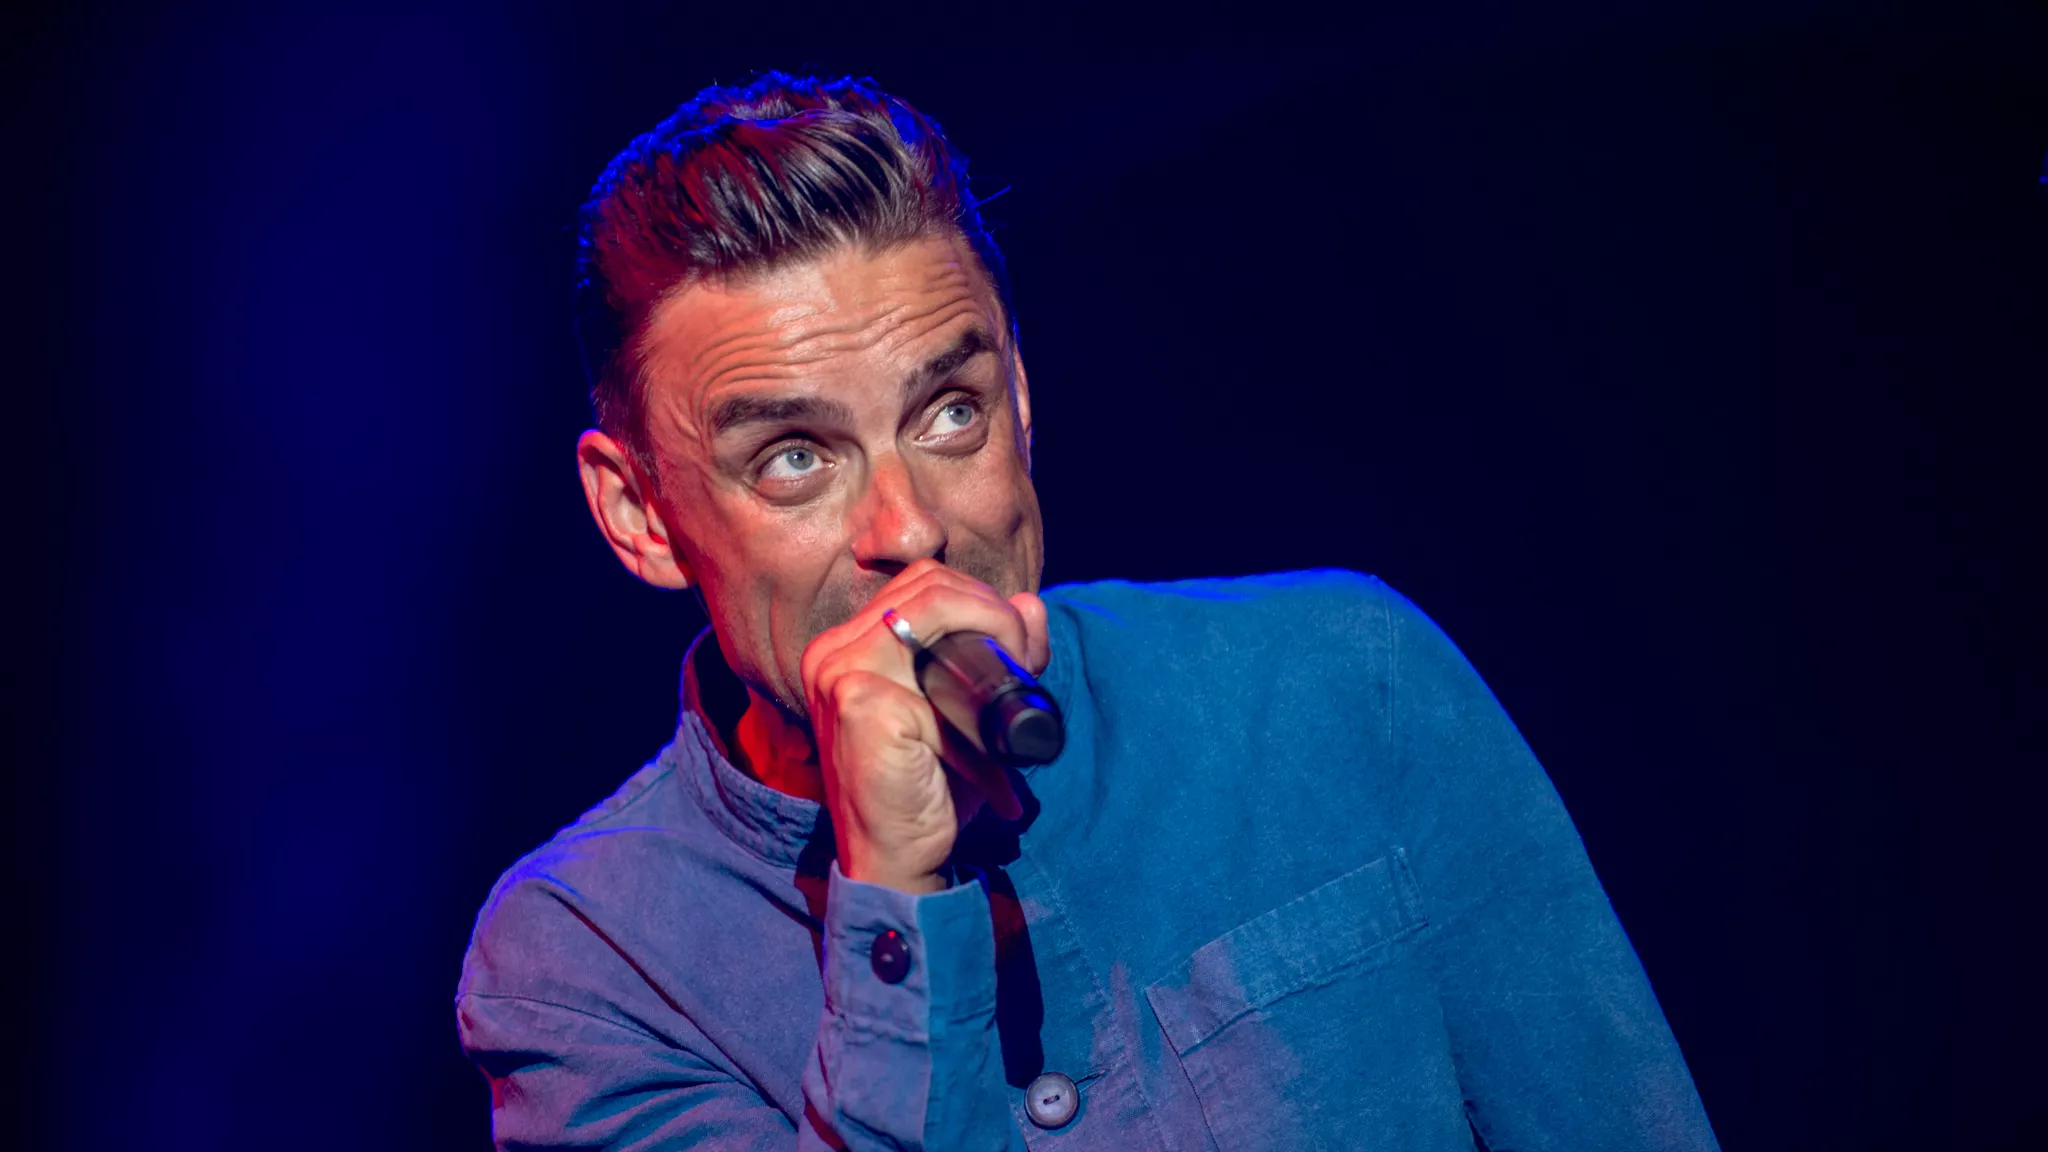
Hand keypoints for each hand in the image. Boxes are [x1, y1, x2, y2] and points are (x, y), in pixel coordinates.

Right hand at [800, 559, 1049, 893]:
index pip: (924, 581)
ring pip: (935, 606)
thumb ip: (999, 653)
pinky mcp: (857, 701)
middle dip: (995, 613)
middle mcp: (832, 649)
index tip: (1016, 648)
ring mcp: (838, 671)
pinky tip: (981, 757)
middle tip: (1024, 667)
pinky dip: (973, 718)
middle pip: (932, 582)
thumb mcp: (971, 711)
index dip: (981, 601)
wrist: (898, 862)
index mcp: (849, 644)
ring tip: (1007, 699)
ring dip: (992, 639)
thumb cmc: (930, 788)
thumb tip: (1031, 603)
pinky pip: (939, 681)